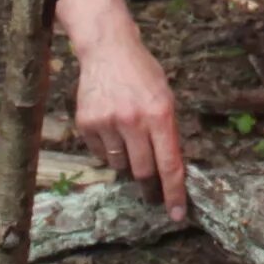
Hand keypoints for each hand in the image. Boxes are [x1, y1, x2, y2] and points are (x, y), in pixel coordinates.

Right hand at [71, 19, 188, 217]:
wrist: (108, 49)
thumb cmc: (143, 74)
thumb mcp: (166, 98)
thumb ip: (169, 132)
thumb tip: (171, 169)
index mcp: (160, 114)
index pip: (170, 164)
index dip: (174, 193)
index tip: (176, 214)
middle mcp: (134, 120)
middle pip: (143, 171)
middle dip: (149, 186)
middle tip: (151, 192)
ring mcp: (107, 122)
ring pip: (120, 164)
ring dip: (127, 161)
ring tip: (128, 137)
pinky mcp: (87, 123)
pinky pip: (100, 153)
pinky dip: (108, 149)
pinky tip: (110, 127)